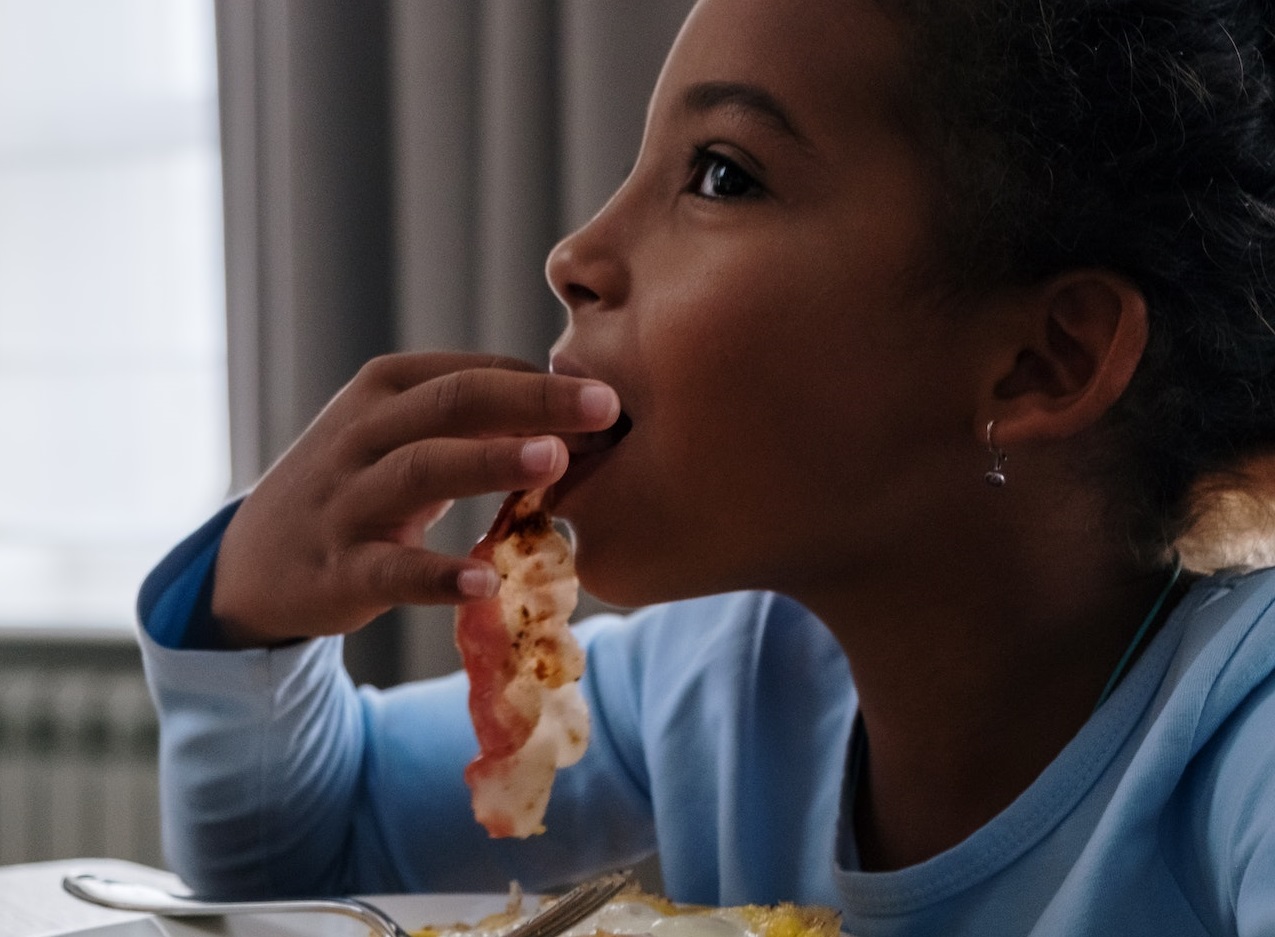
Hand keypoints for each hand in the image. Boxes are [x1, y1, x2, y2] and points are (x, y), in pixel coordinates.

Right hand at [210, 352, 619, 646]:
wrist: (256, 560)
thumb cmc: (358, 485)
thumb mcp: (401, 436)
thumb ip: (473, 419)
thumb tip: (575, 407)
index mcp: (385, 389)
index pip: (475, 373)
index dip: (545, 385)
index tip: (611, 401)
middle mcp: (362, 433)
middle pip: (454, 403)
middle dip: (534, 400)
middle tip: (606, 406)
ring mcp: (346, 500)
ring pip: (421, 470)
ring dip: (489, 461)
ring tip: (553, 460)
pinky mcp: (338, 570)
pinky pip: (391, 571)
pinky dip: (437, 575)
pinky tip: (484, 582)